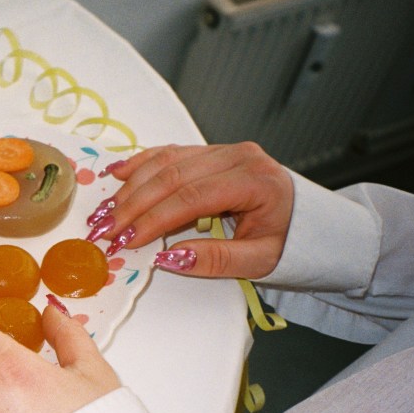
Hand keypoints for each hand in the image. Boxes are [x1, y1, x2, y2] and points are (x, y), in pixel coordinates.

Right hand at [97, 142, 293, 278]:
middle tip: (104, 230)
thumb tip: (167, 258)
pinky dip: (142, 163)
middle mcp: (238, 156)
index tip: (125, 241)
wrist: (310, 222)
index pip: (192, 197)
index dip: (154, 219)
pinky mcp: (212, 151)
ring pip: (167, 162)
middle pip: (173, 177)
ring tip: (104, 212)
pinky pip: (171, 153)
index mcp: (254, 181)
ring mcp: (224, 150)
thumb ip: (216, 261)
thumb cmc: (288, 242)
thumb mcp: (260, 262)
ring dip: (131, 187)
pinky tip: (117, 175)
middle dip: (133, 205)